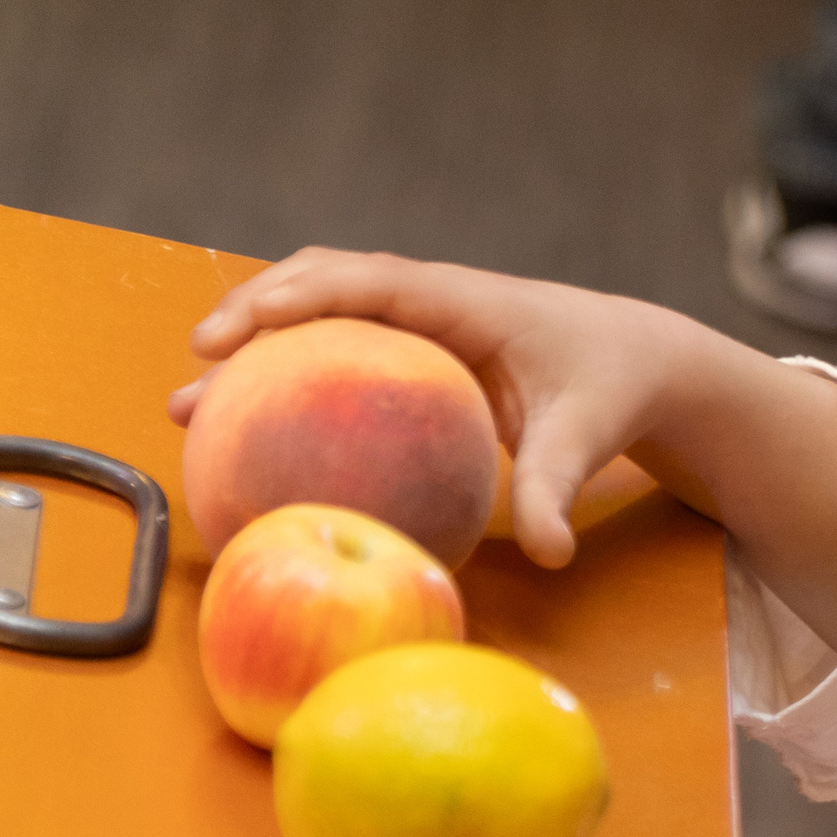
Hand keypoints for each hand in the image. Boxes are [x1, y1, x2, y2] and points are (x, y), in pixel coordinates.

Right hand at [171, 249, 695, 567]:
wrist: (639, 361)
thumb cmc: (611, 389)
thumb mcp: (587, 439)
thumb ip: (560, 491)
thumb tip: (550, 554)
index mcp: (469, 301)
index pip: (375, 281)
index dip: (308, 295)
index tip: (250, 323)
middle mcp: (435, 297)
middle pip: (328, 281)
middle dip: (256, 310)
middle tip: (200, 361)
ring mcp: (421, 317)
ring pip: (323, 308)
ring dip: (258, 340)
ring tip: (196, 401)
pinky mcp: (417, 344)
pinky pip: (341, 344)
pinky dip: (291, 369)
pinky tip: (251, 427)